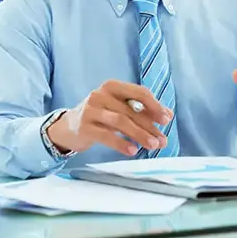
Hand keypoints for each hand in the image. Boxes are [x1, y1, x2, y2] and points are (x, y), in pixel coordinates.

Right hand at [47, 80, 171, 155]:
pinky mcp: (84, 127)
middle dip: (149, 126)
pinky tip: (133, 151)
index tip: (166, 120)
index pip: (138, 92)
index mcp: (112, 86)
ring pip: (120, 122)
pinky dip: (121, 144)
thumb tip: (168, 115)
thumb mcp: (119, 108)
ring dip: (139, 134)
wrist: (68, 128)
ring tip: (153, 146)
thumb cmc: (100, 116)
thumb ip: (141, 110)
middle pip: (131, 110)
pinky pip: (106, 135)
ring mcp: (90, 110)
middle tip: (162, 140)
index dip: (154, 106)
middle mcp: (100, 94)